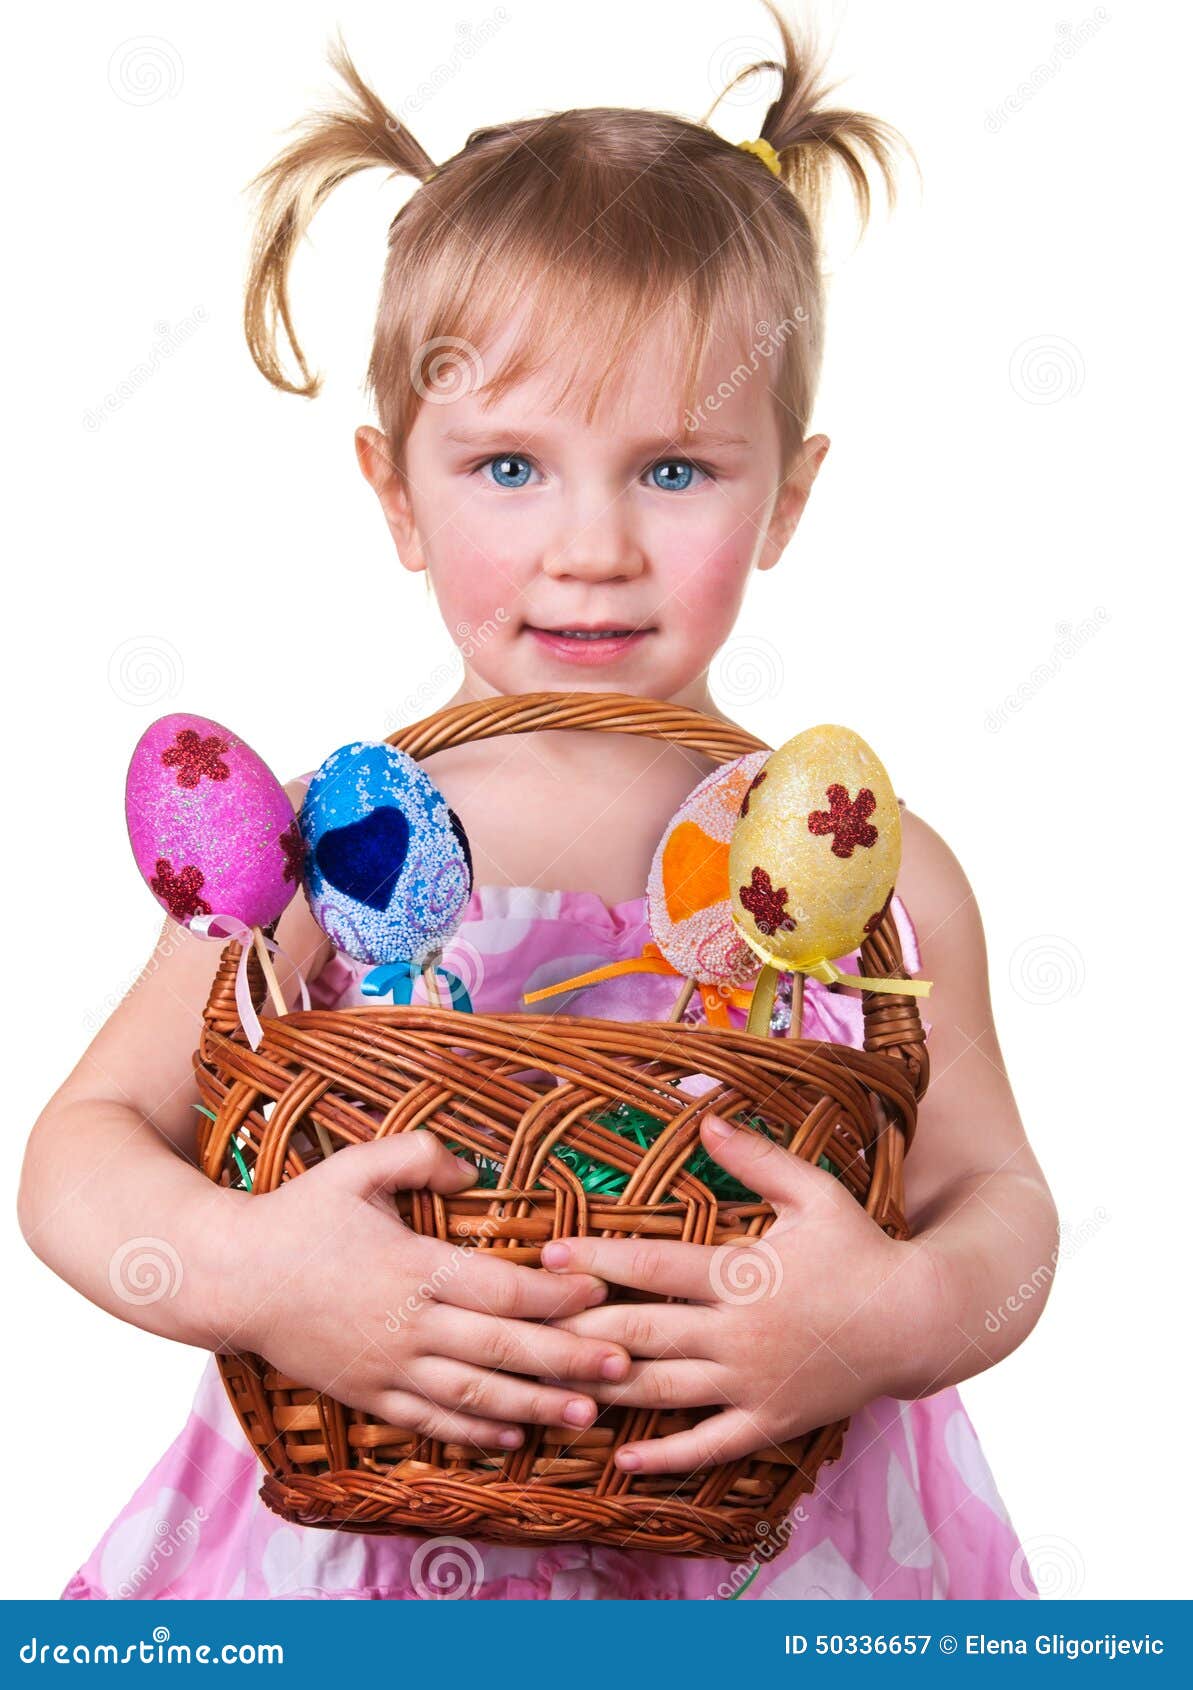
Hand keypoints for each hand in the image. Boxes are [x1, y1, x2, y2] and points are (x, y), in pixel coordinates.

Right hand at [219, 1133, 630, 1451]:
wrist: (229, 1277)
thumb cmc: (297, 1215)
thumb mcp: (355, 1166)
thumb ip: (419, 1155)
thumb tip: (472, 1171)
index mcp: (413, 1266)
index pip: (502, 1290)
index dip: (557, 1297)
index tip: (601, 1293)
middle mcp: (407, 1324)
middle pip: (502, 1350)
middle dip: (569, 1359)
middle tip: (623, 1365)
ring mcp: (387, 1367)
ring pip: (474, 1396)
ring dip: (535, 1406)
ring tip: (587, 1414)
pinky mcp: (367, 1394)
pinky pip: (430, 1422)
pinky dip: (474, 1432)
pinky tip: (513, 1436)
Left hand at [539, 1113, 940, 1472]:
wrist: (918, 1321)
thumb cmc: (862, 1249)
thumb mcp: (814, 1193)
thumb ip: (756, 1158)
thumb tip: (707, 1114)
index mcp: (742, 1275)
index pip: (653, 1267)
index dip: (597, 1260)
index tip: (548, 1256)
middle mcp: (739, 1334)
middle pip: (643, 1332)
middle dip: (580, 1328)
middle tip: (525, 1325)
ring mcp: (752, 1384)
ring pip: (664, 1390)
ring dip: (605, 1389)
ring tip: (549, 1387)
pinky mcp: (770, 1421)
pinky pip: (709, 1446)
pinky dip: (664, 1455)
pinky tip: (621, 1456)